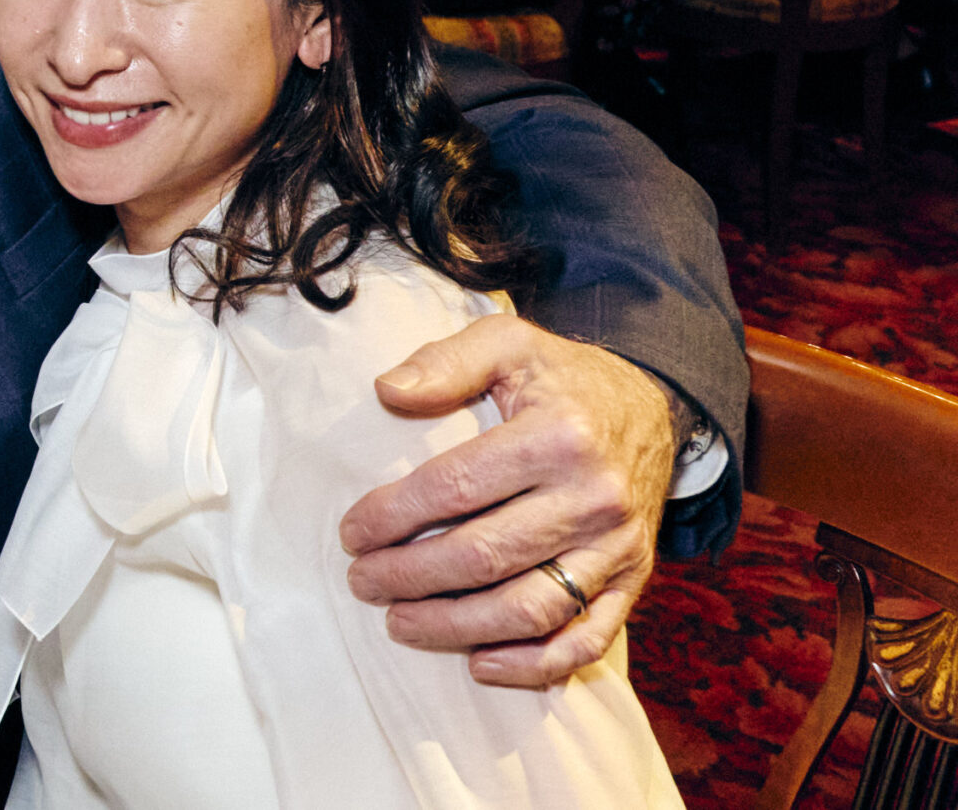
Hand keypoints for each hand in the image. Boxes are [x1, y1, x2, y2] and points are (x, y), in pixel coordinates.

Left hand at [338, 314, 674, 687]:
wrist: (655, 409)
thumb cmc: (563, 379)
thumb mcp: (507, 342)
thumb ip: (445, 360)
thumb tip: (387, 390)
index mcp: (559, 435)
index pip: (456, 487)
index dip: (394, 516)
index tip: (352, 533)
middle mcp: (595, 497)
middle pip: (485, 556)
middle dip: (410, 577)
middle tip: (362, 581)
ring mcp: (619, 546)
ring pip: (529, 609)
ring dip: (456, 626)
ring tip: (400, 622)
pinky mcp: (635, 579)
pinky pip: (586, 638)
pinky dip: (533, 664)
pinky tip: (480, 663)